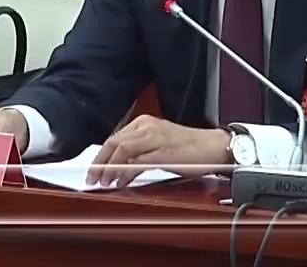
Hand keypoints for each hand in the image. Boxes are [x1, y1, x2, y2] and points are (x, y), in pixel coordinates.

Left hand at [86, 115, 229, 187]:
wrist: (213, 146)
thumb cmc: (187, 148)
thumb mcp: (157, 143)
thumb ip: (138, 151)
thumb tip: (116, 167)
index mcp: (143, 123)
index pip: (114, 138)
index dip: (100, 156)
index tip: (92, 171)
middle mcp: (147, 127)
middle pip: (114, 143)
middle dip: (99, 163)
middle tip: (92, 180)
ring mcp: (156, 138)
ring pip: (123, 150)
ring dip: (110, 168)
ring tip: (106, 183)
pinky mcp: (165, 152)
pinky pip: (139, 161)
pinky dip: (127, 171)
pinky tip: (122, 181)